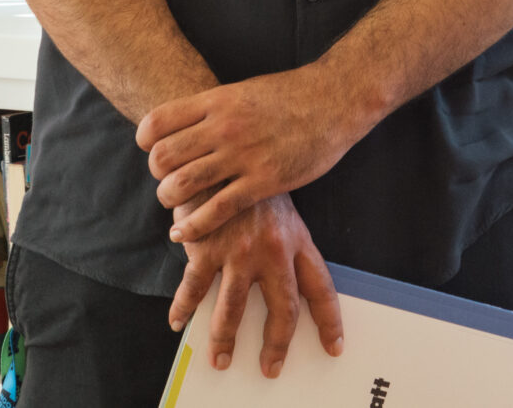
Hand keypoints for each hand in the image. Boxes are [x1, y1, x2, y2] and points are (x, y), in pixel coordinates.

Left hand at [138, 68, 372, 243]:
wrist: (333, 100)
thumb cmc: (290, 95)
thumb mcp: (244, 90)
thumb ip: (215, 108)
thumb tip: (188, 123)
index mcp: (217, 101)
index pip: (158, 122)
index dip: (146, 141)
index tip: (152, 150)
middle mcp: (224, 127)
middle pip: (163, 157)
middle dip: (157, 174)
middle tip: (166, 181)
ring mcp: (243, 155)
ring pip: (183, 184)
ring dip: (169, 200)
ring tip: (173, 206)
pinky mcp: (263, 181)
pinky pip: (216, 210)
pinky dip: (192, 226)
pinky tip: (182, 233)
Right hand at [167, 193, 342, 379]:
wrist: (220, 146)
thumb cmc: (252, 178)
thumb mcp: (280, 207)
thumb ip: (285, 243)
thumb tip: (289, 282)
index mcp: (296, 240)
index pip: (320, 287)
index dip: (329, 321)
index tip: (334, 346)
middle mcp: (272, 250)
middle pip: (282, 310)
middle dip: (276, 345)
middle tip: (271, 367)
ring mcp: (238, 251)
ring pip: (232, 310)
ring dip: (224, 339)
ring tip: (220, 360)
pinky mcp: (206, 247)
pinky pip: (193, 288)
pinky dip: (183, 307)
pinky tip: (178, 321)